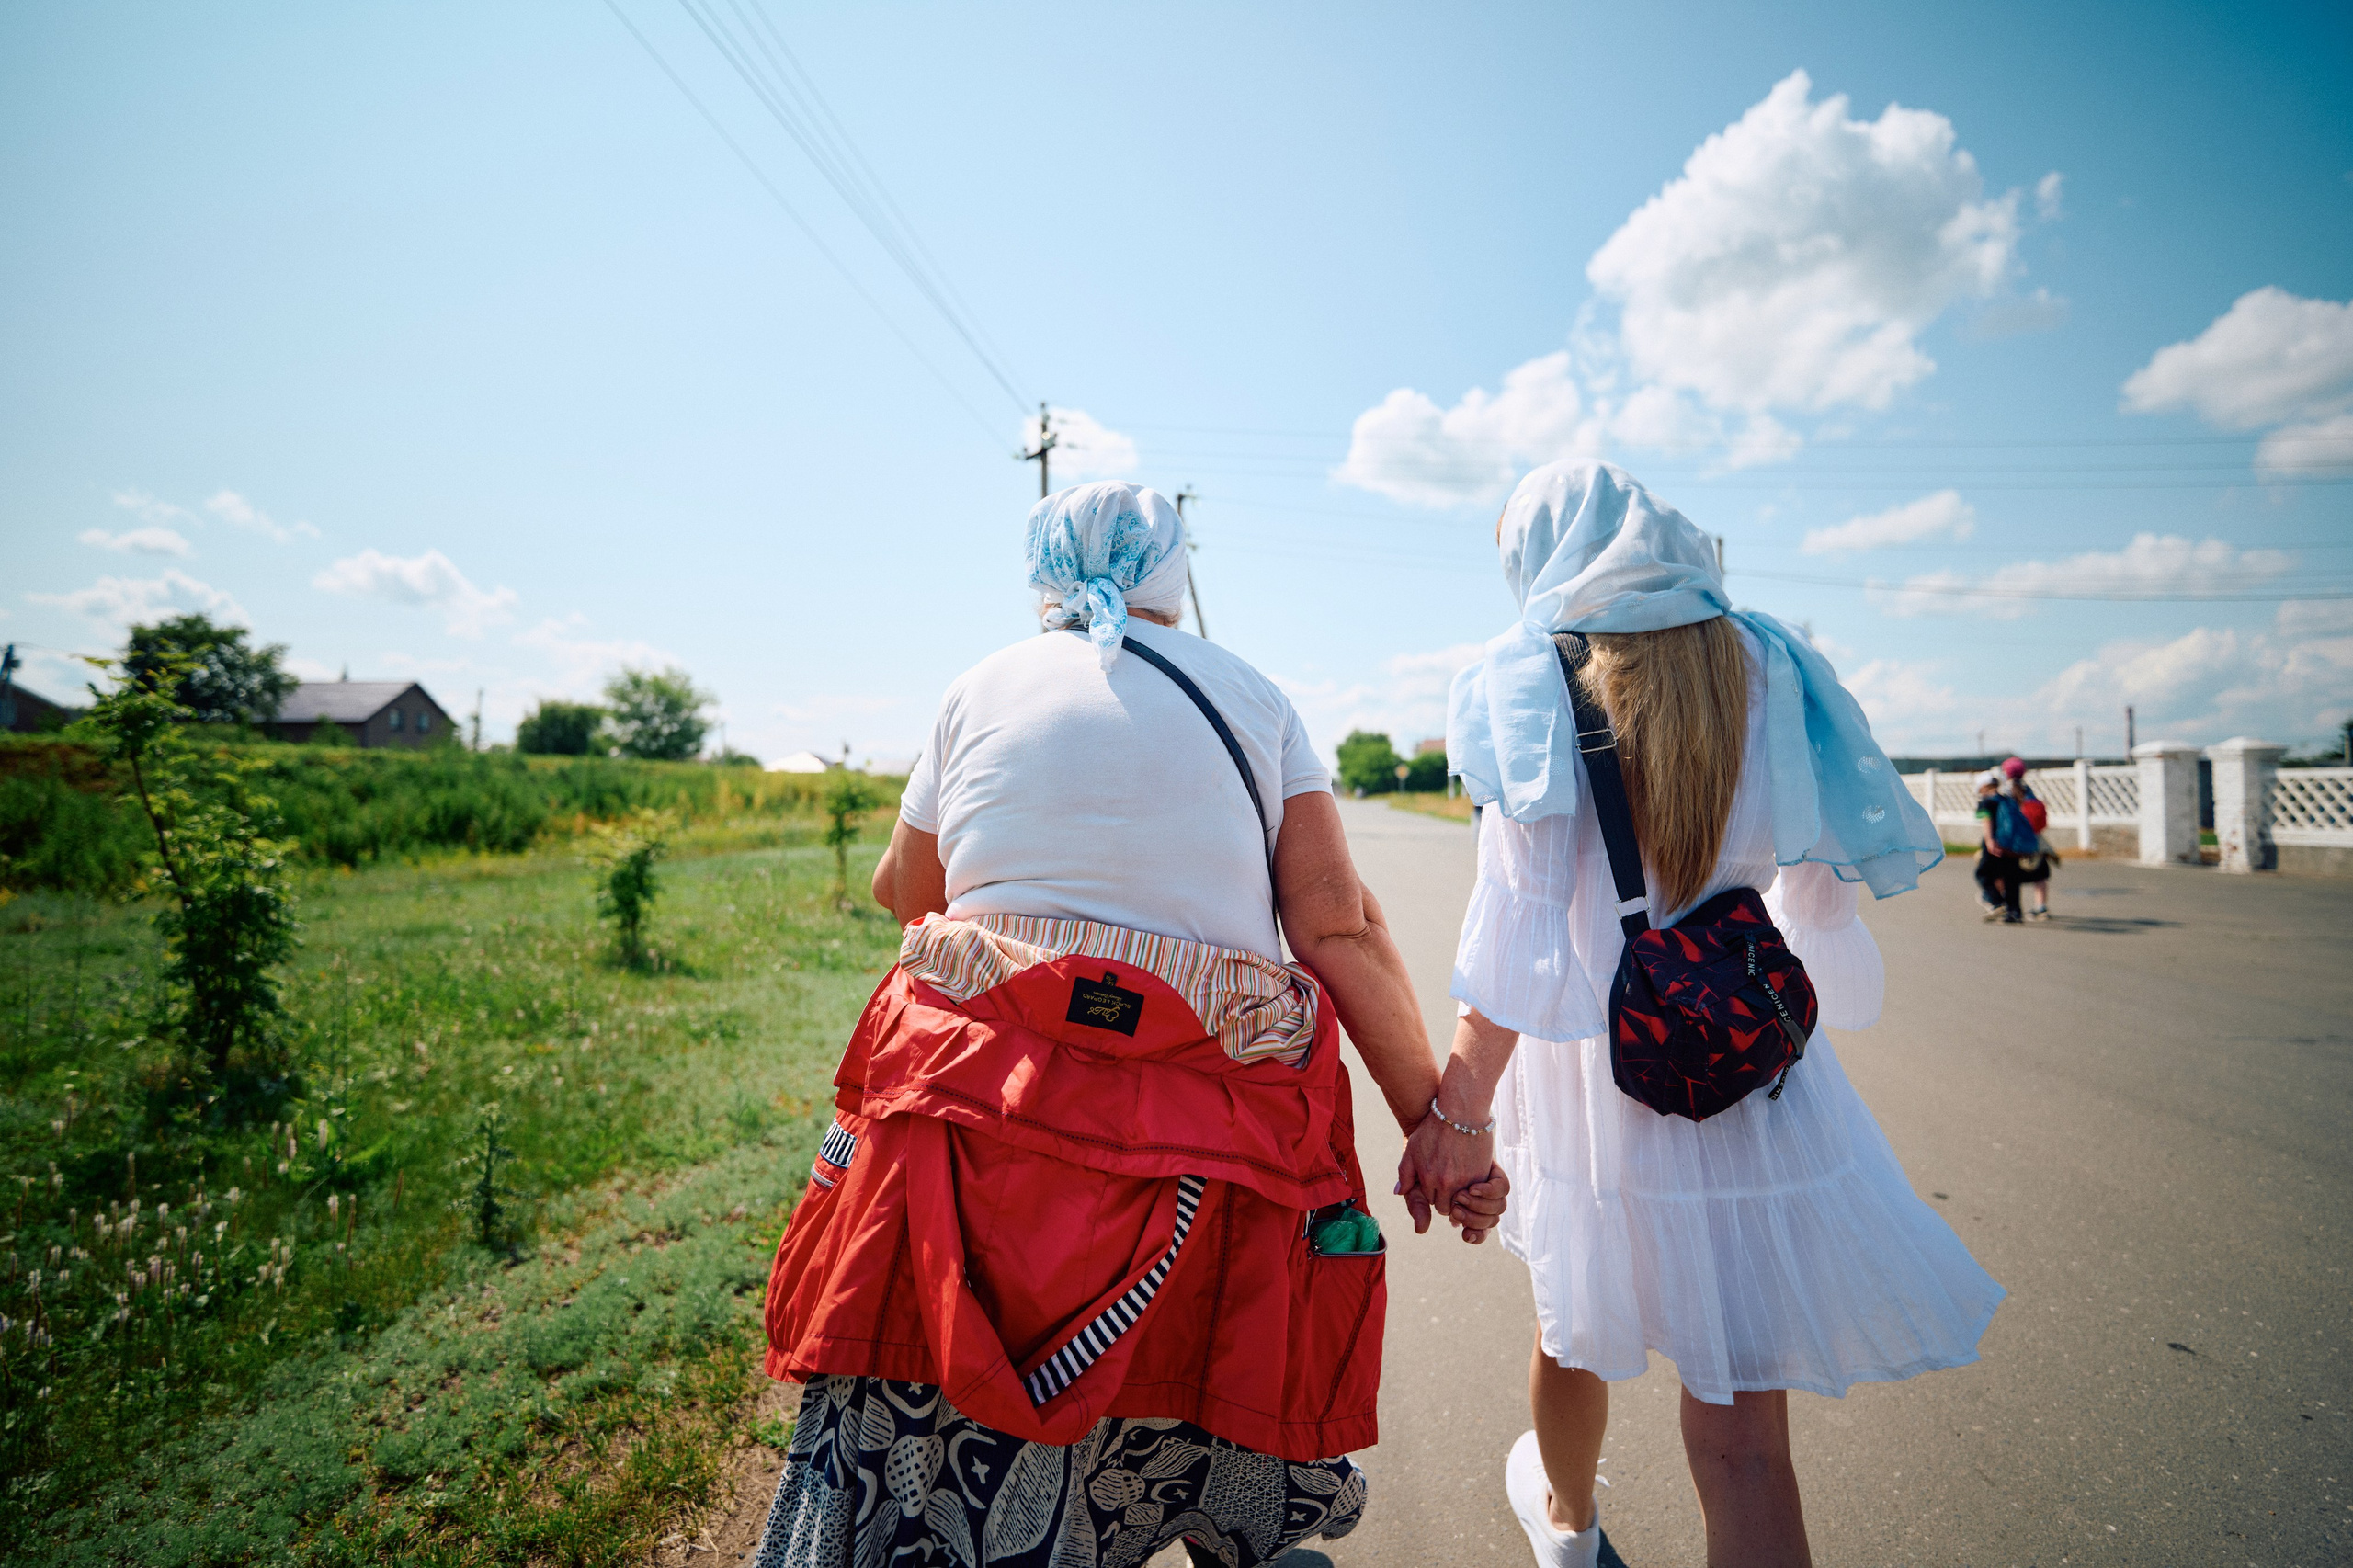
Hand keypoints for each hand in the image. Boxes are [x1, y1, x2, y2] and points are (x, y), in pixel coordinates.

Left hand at [1396, 1111, 1506, 1238]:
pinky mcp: (1480, 1177)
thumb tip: (1399, 1192)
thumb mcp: (1412, 1149)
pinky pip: (1476, 1195)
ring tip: (1459, 1183)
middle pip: (1445, 1207)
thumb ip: (1404, 1174)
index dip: (1434, 1193)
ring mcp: (1464, 1181)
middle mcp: (1445, 1183)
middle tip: (1448, 1185)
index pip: (1430, 1201)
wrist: (1460, 1113)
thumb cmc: (1433, 1129)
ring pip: (1461, 1203)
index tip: (1437, 1183)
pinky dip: (1473, 1191)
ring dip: (1459, 1196)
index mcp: (1428, 1178)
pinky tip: (1470, 1179)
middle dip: (1445, 1198)